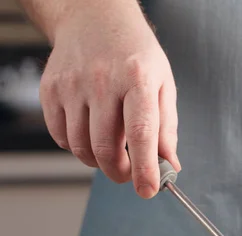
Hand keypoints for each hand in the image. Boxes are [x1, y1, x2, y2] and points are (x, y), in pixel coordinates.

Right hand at [39, 6, 180, 197]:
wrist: (94, 20)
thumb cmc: (135, 55)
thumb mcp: (163, 85)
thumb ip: (167, 128)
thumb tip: (170, 165)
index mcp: (138, 79)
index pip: (141, 134)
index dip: (145, 169)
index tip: (148, 190)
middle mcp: (102, 81)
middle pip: (106, 148)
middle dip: (120, 173)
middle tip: (129, 174)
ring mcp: (72, 85)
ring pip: (81, 147)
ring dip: (98, 162)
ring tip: (112, 151)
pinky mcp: (51, 90)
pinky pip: (60, 137)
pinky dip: (76, 147)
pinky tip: (90, 134)